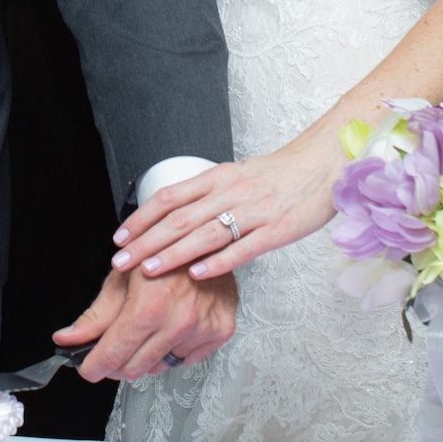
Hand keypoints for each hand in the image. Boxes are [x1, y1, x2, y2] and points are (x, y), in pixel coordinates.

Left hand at [52, 267, 236, 380]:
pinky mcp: (220, 332)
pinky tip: (168, 328)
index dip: (93, 366)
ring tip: (144, 329)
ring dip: (144, 356)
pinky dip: (171, 350)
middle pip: (134, 368)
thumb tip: (67, 339)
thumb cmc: (161, 251)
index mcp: (150, 304)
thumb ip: (95, 315)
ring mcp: (202, 328)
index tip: (87, 368)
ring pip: (159, 367)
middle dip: (116, 363)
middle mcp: (179, 320)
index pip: (113, 355)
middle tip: (112, 348)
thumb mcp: (121, 276)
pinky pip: (185, 360)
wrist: (204, 238)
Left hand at [110, 139, 344, 282]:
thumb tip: (172, 214)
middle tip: (121, 261)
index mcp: (218, 177)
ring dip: (172, 254)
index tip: (120, 238)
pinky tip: (196, 274)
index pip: (169, 197)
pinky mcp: (276, 230)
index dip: (141, 218)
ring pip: (204, 234)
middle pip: (179, 218)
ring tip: (148, 271)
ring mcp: (254, 212)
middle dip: (146, 242)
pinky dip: (216, 262)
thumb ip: (206, 194)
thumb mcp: (235, 175)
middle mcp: (231, 192)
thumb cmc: (277, 175)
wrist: (322, 166)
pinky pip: (242, 248)